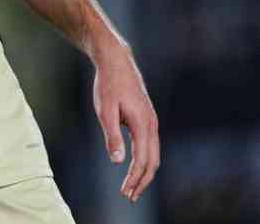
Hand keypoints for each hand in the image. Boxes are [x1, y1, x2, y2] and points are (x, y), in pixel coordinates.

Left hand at [92, 42, 159, 203]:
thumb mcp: (105, 110)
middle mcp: (152, 124)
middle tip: (129, 197)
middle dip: (142, 181)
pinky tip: (135, 166)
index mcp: (142, 124)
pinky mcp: (147, 118)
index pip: (142, 160)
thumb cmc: (109, 84)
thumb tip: (117, 162)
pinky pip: (151, 145)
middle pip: (153, 161)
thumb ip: (112, 136)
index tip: (125, 193)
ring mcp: (152, 121)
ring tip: (132, 187)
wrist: (117, 61)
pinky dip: (145, 160)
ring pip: (154, 154)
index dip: (135, 179)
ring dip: (144, 172)